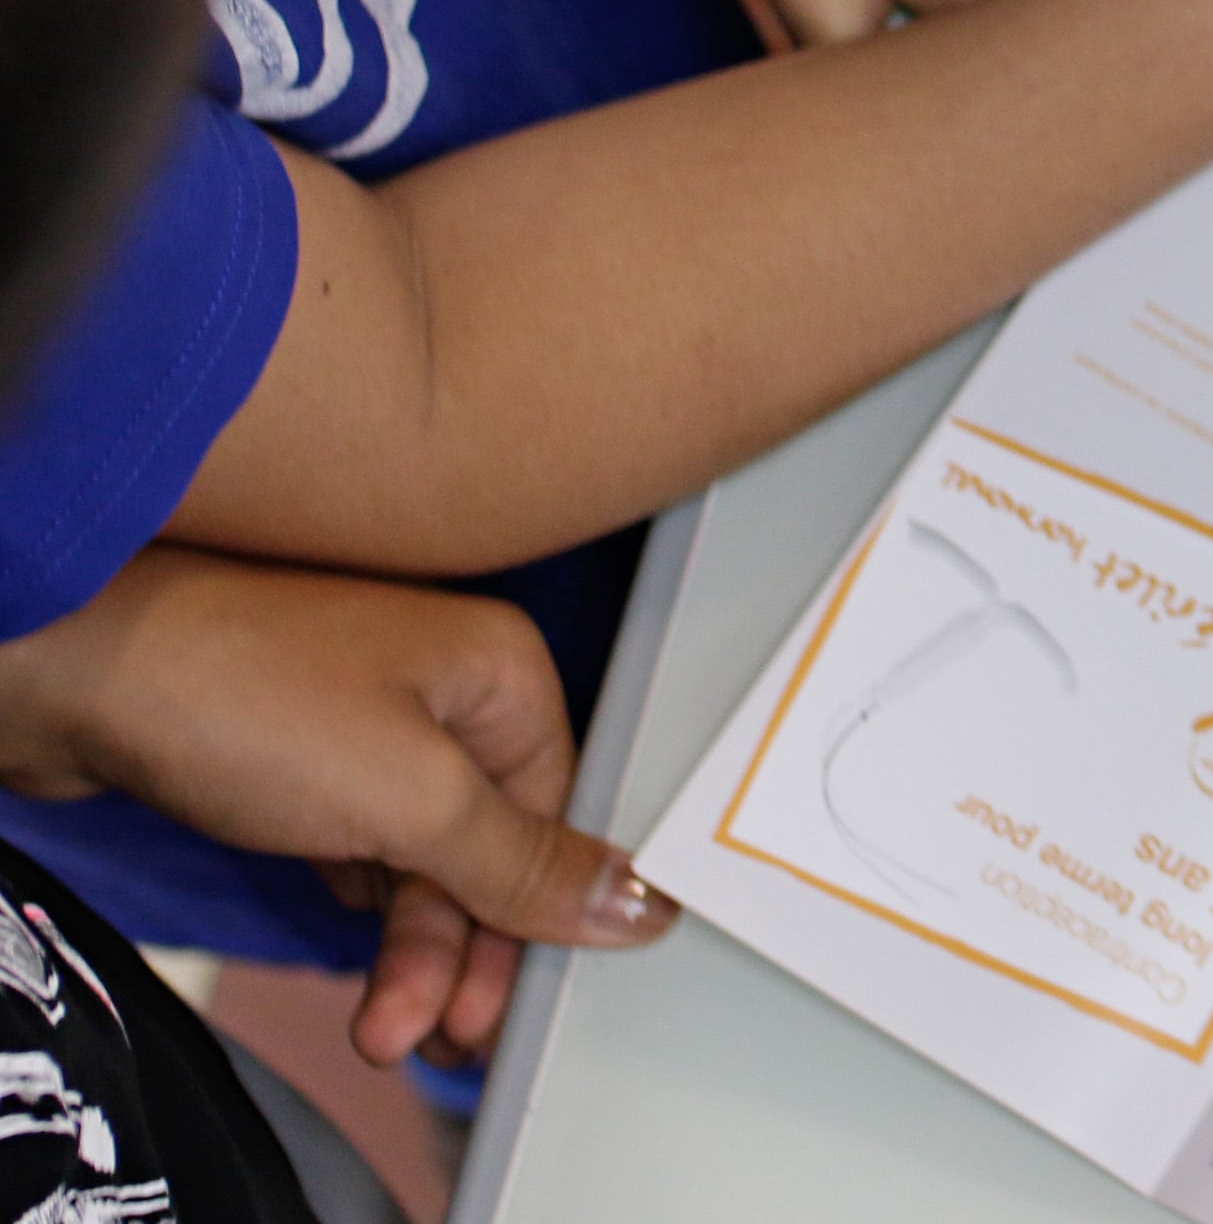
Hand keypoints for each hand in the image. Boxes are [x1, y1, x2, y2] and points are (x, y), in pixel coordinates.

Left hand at [0, 553, 675, 1066]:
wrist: (77, 668)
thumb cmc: (242, 695)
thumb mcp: (408, 797)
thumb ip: (523, 863)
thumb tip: (642, 900)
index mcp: (504, 677)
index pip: (557, 821)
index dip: (535, 923)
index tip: (510, 1005)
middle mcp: (451, 694)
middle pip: (490, 852)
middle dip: (462, 956)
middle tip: (436, 1036)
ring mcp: (376, 724)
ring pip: (425, 863)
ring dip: (410, 954)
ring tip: (383, 1027)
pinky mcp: (309, 760)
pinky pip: (368, 852)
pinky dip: (366, 918)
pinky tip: (360, 968)